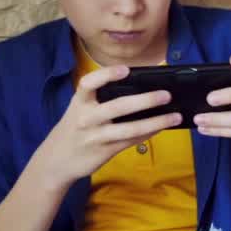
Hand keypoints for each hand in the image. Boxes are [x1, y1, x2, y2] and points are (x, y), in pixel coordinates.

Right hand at [38, 64, 181, 184]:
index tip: (125, 70)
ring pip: (130, 128)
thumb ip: (98, 101)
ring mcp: (96, 136)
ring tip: (174, 116)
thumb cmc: (74, 129)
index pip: (89, 84)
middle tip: (166, 95)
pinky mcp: (104, 151)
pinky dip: (148, 134)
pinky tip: (161, 128)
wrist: (56, 160)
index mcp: (79, 102)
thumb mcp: (78, 110)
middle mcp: (86, 118)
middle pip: (118, 106)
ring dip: (156, 122)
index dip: (107, 75)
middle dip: (145, 100)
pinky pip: (130, 141)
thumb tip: (136, 89)